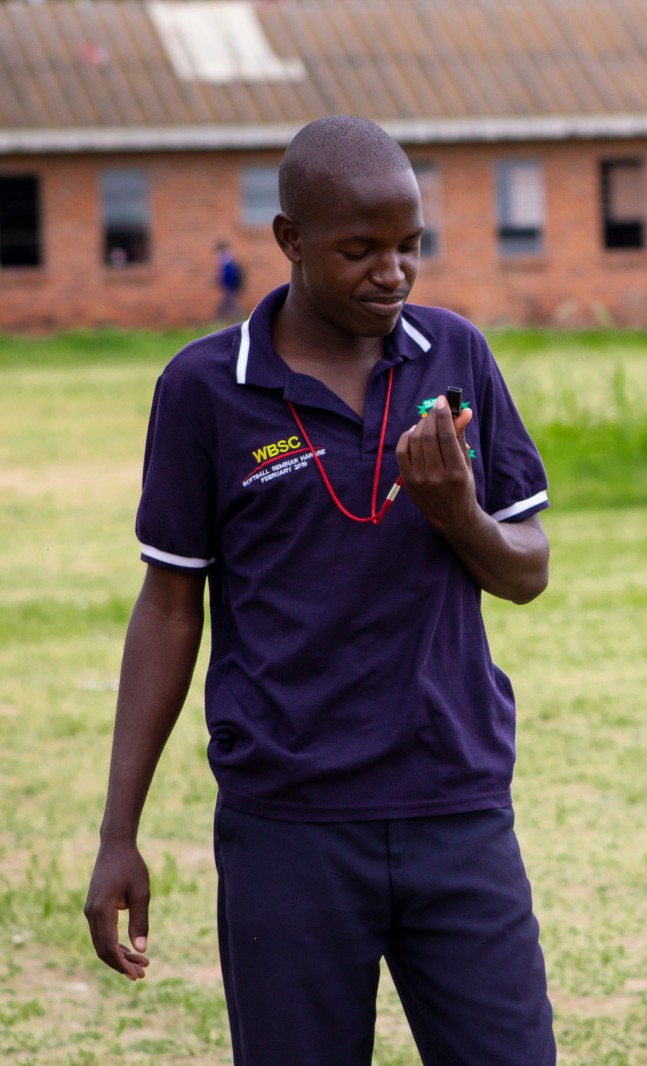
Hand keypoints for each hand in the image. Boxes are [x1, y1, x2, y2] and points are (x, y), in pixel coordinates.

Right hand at [84, 842, 150, 980]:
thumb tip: (142, 950)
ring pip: (101, 943)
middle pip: (103, 949)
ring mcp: (90, 911)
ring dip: (118, 956)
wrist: (115, 846)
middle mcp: (91, 913)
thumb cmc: (131, 866)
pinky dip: (114, 944)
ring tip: (141, 964)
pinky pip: (101, 933)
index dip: (122, 963)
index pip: (108, 947)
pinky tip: (129, 949)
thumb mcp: (141, 893)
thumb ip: (140, 921)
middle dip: (121, 964)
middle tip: (142, 974)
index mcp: (102, 909)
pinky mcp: (93, 908)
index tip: (137, 973)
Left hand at [395, 393, 474, 530]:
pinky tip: (414, 433)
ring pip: (414, 441)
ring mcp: (420, 480)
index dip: (443, 415)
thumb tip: (464, 411)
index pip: (446, 436)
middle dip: (431, 417)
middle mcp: (437, 476)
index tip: (442, 400)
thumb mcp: (467, 463)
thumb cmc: (462, 486)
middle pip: (428, 436)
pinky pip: (401, 452)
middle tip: (435, 409)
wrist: (452, 517)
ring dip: (420, 425)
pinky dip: (407, 437)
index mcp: (457, 472)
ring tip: (427, 421)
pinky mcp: (408, 482)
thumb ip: (461, 437)